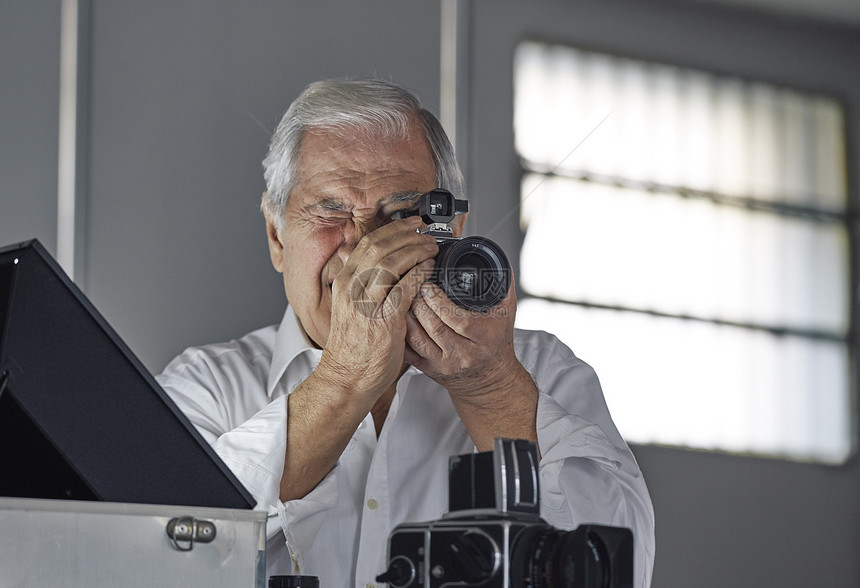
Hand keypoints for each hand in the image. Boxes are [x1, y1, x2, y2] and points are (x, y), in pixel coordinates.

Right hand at [319, 216, 437, 400]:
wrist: (347, 377)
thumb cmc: (353, 345)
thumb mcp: (348, 305)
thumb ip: (358, 280)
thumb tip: (357, 256)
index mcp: (345, 282)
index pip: (368, 243)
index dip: (392, 230)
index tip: (410, 225)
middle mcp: (353, 288)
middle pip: (380, 247)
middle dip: (407, 235)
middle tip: (425, 233)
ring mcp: (367, 303)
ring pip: (392, 262)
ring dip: (416, 251)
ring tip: (431, 249)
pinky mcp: (383, 319)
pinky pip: (405, 287)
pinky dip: (419, 274)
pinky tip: (429, 270)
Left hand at [404, 277, 538, 449]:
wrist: (490, 379)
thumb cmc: (496, 342)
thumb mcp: (505, 314)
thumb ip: (502, 287)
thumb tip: (496, 262)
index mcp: (483, 338)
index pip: (457, 319)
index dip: (439, 301)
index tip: (428, 285)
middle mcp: (463, 354)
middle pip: (433, 326)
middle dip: (418, 302)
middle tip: (411, 285)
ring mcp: (443, 364)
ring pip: (416, 338)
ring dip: (407, 315)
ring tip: (404, 297)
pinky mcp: (428, 370)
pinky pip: (407, 350)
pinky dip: (400, 331)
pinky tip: (399, 317)